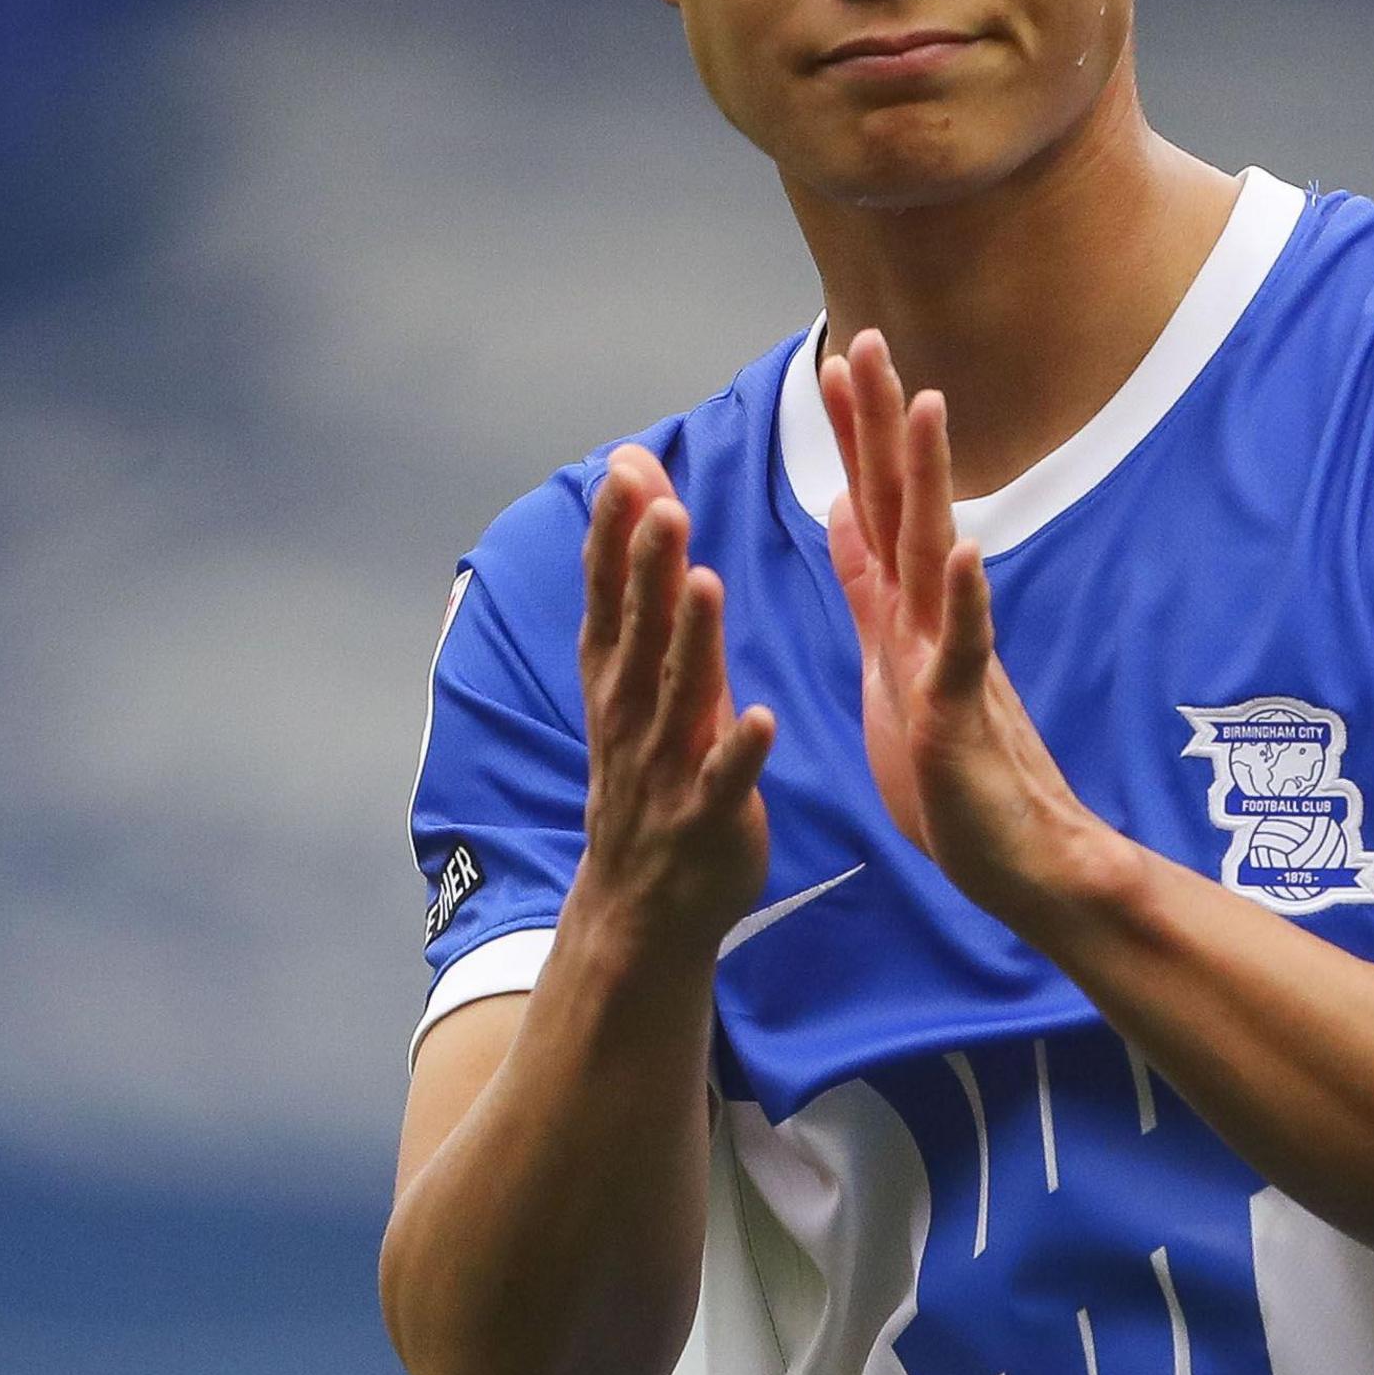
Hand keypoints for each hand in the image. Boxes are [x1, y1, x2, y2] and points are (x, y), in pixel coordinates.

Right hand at [568, 444, 774, 958]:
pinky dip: (741, 751)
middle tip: (660, 502)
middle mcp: (633, 715)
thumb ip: (643, 593)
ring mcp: (667, 768)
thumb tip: (640, 499)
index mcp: (618, 678)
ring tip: (706, 583)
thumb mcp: (632, 683)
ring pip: (680, 695)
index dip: (614, 532)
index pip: (611, 593)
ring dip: (692, 640)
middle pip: (640, 631)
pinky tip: (763, 719)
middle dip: (648, 568)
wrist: (641, 906)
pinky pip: (726, 781)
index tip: (624, 468)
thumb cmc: (647, 772)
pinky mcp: (707, 819)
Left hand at [819, 331, 1126, 923]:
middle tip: (866, 339)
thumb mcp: (888, 664)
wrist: (1020, 865)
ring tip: (924, 405)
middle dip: (880, 424)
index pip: (871, 504)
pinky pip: (967, 650)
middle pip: (900, 505)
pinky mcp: (966, 714)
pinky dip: (966, 599)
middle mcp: (931, 619)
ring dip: (928, 480)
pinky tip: (966, 548)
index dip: (852, 435)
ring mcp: (953, 660)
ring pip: (936, 555)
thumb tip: (841, 509)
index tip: (835, 358)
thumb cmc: (953, 775)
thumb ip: (869, 586)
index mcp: (904, 611)